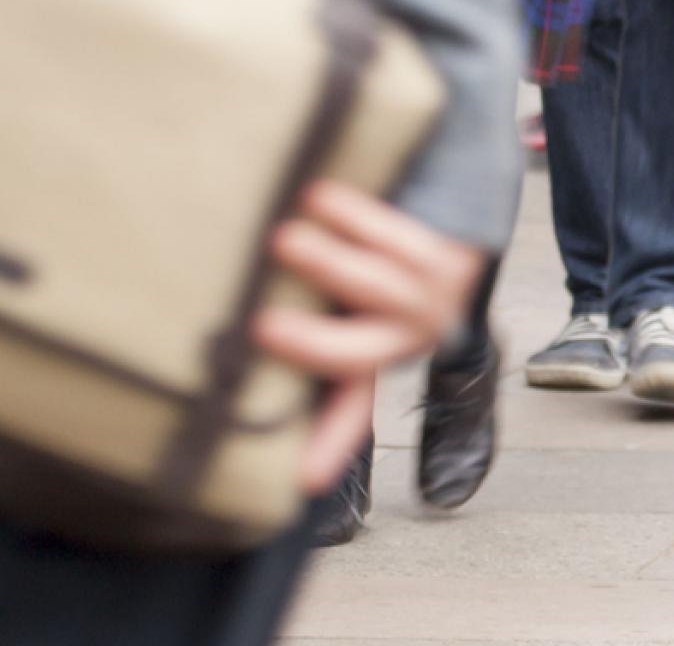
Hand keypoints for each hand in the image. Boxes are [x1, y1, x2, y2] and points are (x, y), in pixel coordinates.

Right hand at [255, 181, 485, 492]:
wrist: (452, 210)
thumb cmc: (368, 263)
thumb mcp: (335, 305)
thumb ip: (296, 326)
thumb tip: (215, 345)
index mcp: (375, 363)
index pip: (346, 414)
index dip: (324, 447)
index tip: (300, 482)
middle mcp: (407, 339)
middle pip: (359, 356)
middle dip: (314, 346)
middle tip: (262, 329)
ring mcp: (433, 298)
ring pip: (383, 288)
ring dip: (331, 264)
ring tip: (283, 239)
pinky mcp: (449, 255)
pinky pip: (402, 238)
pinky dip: (358, 218)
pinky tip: (318, 197)